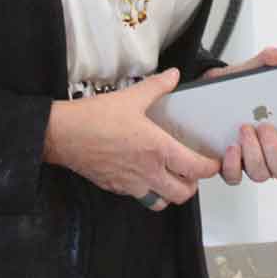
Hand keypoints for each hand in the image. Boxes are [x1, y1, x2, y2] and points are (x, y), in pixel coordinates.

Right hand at [43, 68, 219, 209]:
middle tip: (191, 170)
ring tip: (170, 177)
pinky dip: (149, 192)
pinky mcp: (117, 188)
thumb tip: (173, 76)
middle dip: (192, 184)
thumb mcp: (131, 97)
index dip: (210, 167)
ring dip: (170, 193)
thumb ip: (156, 87)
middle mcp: (148, 172)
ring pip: (163, 202)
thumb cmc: (96, 117)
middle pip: (183, 193)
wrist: (63, 135)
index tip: (213, 161)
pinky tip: (144, 176)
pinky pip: (140, 198)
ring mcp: (132, 184)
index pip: (195, 168)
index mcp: (157, 149)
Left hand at [199, 47, 276, 184]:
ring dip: (253, 153)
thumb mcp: (248, 73)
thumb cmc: (236, 90)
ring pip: (261, 174)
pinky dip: (233, 165)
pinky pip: (235, 177)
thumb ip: (264, 62)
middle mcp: (271, 153)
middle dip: (275, 151)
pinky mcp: (230, 167)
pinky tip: (230, 147)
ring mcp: (252, 162)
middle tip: (264, 127)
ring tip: (243, 128)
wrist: (205, 96)